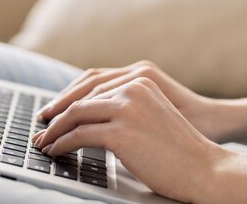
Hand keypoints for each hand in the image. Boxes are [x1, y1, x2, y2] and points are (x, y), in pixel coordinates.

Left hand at [38, 60, 219, 139]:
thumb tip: (89, 116)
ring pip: (76, 114)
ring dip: (55, 130)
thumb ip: (126, 106)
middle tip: (41, 125)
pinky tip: (56, 151)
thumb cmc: (180, 148)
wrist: (205, 168)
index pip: (93, 82)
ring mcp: (127, 107)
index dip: (69, 96)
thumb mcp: (152, 114)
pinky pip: (79, 135)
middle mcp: (133, 87)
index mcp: (140, 79)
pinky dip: (62, 143)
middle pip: (81, 96)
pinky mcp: (122, 132)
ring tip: (44, 142)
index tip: (54, 110)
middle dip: (56, 113)